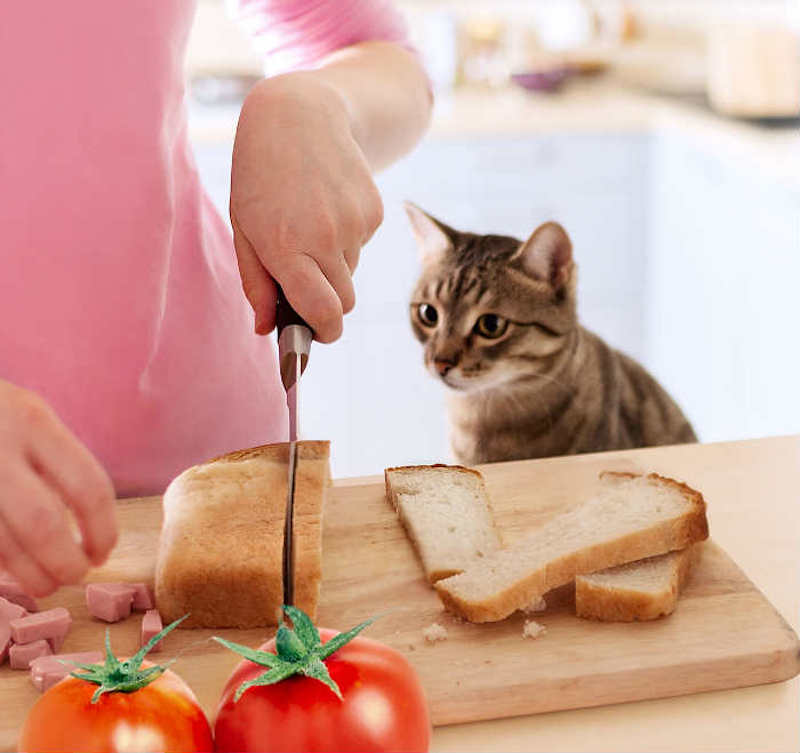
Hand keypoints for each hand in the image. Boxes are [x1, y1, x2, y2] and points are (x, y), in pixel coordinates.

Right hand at [0, 380, 116, 595]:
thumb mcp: (25, 417)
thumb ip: (54, 461)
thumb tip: (93, 527)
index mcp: (32, 422)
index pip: (88, 486)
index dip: (103, 530)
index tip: (104, 551)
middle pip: (43, 525)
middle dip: (66, 562)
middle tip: (77, 575)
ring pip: (4, 548)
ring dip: (32, 576)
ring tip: (47, 583)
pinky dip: (2, 565)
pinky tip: (12, 568)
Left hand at [230, 72, 383, 342]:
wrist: (299, 116)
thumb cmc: (260, 178)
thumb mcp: (244, 229)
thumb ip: (256, 284)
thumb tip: (267, 329)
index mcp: (286, 248)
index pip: (323, 313)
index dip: (322, 332)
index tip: (315, 334)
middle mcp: (325, 238)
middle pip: (343, 303)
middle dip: (326, 303)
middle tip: (305, 282)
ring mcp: (355, 224)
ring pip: (351, 274)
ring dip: (333, 266)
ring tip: (309, 226)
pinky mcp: (374, 211)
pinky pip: (361, 246)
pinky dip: (346, 240)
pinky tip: (327, 208)